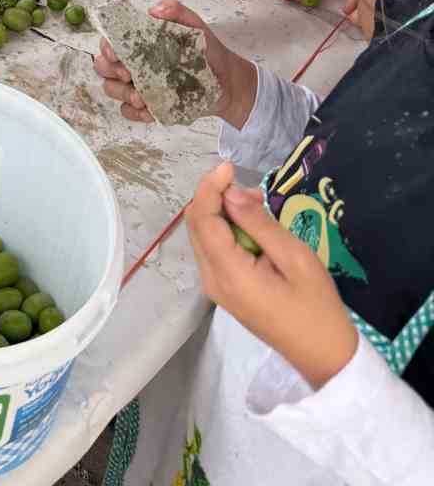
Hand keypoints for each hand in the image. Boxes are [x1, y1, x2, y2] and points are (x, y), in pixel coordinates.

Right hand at [94, 0, 257, 126]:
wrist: (228, 83)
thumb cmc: (209, 52)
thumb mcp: (196, 27)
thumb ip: (178, 13)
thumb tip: (154, 10)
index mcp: (140, 41)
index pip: (110, 40)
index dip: (107, 47)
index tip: (118, 55)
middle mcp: (134, 62)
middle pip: (103, 66)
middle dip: (111, 71)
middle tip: (130, 76)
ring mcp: (138, 85)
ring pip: (111, 89)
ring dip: (123, 94)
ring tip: (143, 98)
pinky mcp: (147, 106)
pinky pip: (127, 112)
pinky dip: (134, 112)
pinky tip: (149, 110)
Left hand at [186, 163, 357, 388]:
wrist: (324, 355)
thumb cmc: (316, 307)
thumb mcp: (295, 258)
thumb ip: (259, 224)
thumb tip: (229, 194)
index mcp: (228, 273)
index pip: (202, 219)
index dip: (210, 187)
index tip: (229, 167)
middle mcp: (212, 280)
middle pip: (197, 225)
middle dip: (216, 198)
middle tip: (252, 191)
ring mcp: (216, 288)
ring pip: (204, 236)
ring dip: (223, 213)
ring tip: (258, 207)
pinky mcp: (225, 290)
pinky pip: (214, 250)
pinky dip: (227, 231)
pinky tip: (254, 228)